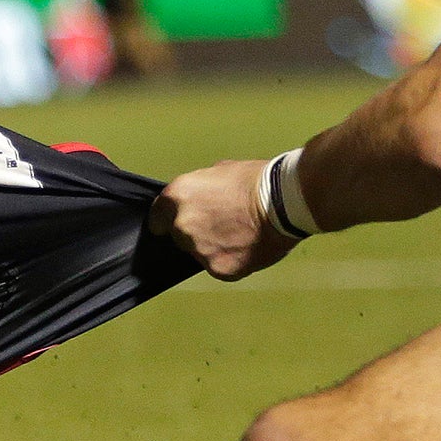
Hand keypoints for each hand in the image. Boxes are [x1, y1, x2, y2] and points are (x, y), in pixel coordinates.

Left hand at [149, 160, 298, 280]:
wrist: (283, 202)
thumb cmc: (256, 181)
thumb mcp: (219, 171)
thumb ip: (201, 190)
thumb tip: (201, 198)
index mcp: (178, 197)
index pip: (157, 218)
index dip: (168, 221)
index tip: (175, 225)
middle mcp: (182, 225)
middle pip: (180, 238)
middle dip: (196, 234)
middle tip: (222, 225)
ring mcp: (199, 250)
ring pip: (199, 254)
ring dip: (213, 248)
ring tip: (239, 235)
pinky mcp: (218, 269)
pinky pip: (219, 267)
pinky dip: (231, 261)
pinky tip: (247, 247)